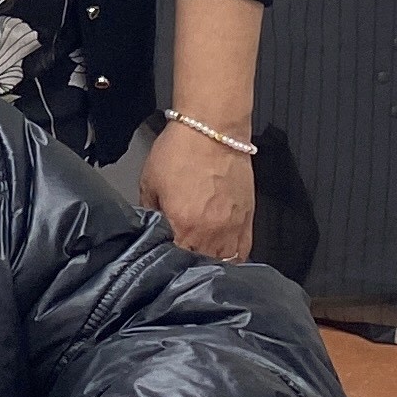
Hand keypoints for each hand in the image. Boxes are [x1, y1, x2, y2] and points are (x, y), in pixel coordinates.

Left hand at [139, 118, 256, 261]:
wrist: (212, 129)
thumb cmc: (181, 151)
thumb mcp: (149, 183)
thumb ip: (148, 213)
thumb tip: (149, 231)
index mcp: (183, 226)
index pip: (173, 262)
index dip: (165, 265)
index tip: (161, 262)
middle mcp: (211, 233)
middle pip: (199, 266)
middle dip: (187, 266)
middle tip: (179, 262)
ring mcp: (233, 229)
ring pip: (223, 264)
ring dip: (209, 265)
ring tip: (199, 261)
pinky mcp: (248, 220)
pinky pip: (242, 252)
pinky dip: (232, 258)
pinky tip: (221, 256)